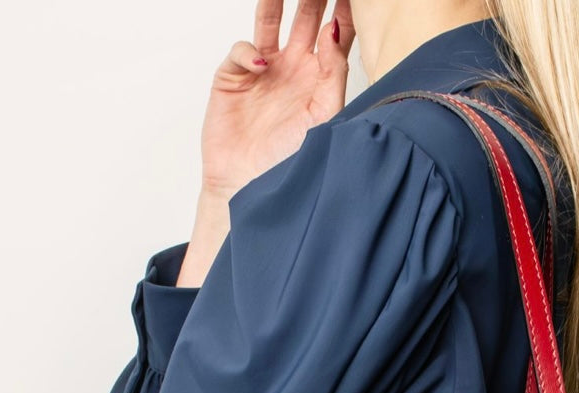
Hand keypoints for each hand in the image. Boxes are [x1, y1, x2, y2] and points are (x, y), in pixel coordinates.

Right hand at [200, 0, 354, 202]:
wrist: (250, 188)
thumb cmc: (290, 161)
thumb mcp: (324, 118)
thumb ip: (333, 74)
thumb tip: (333, 31)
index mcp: (319, 79)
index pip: (335, 36)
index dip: (344, 13)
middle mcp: (293, 69)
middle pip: (306, 20)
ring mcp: (263, 70)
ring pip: (270, 22)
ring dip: (277, 2)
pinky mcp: (234, 77)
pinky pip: (242, 49)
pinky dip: (249, 50)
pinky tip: (261, 64)